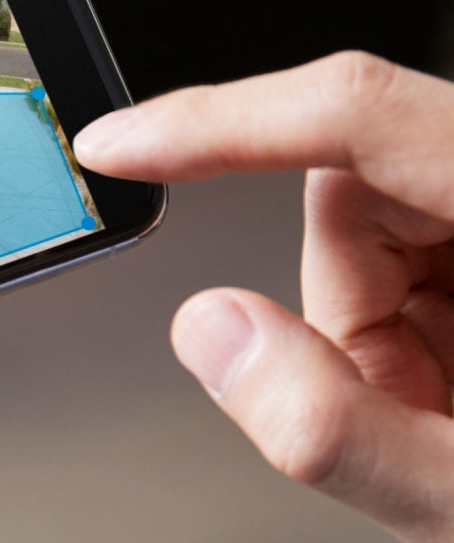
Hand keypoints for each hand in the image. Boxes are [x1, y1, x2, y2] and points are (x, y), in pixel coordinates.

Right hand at [74, 52, 453, 542]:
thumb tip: (207, 327)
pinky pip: (405, 260)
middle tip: (407, 410)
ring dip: (371, 326)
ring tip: (450, 418)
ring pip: (370, 223)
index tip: (122, 145)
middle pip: (360, 182)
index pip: (365, 115)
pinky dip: (397, 333)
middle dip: (344, 299)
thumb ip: (336, 428)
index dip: (225, 122)